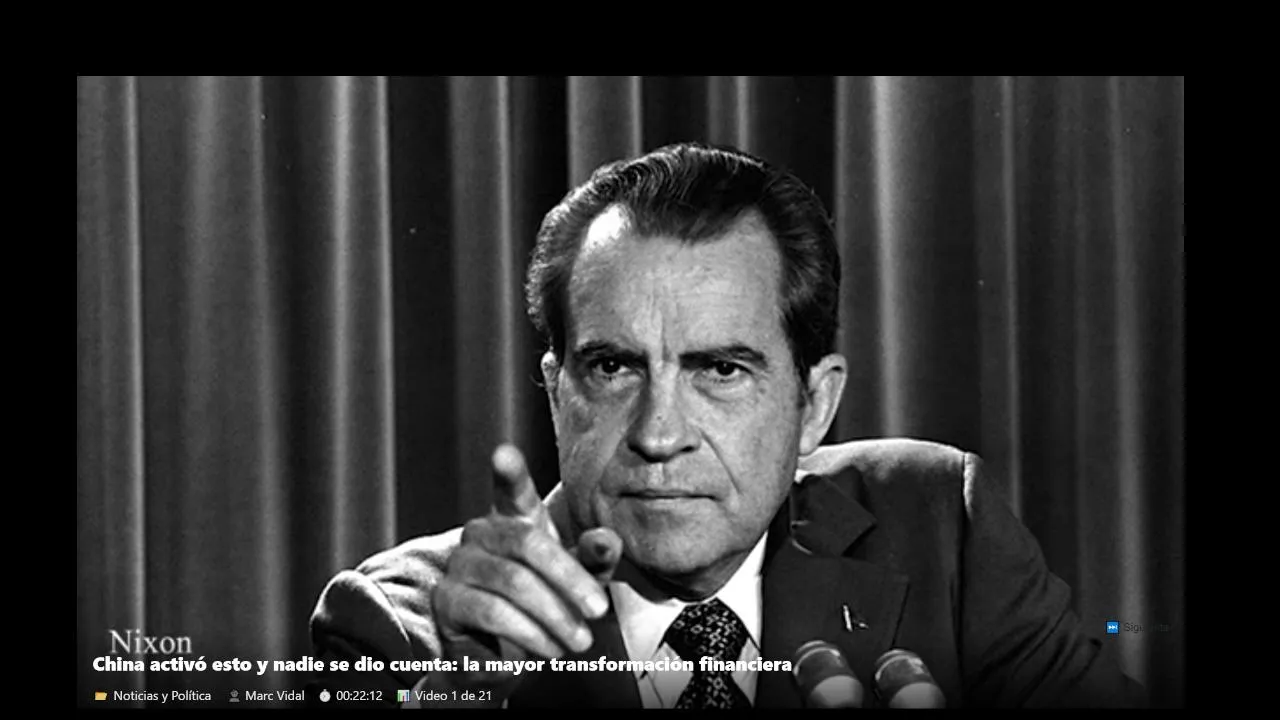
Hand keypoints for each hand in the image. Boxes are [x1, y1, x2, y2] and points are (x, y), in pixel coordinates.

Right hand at [430, 444, 622, 697]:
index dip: (509, 473)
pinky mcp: (446, 600)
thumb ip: (594, 559)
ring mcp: (460, 564)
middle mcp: (481, 533)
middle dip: (570, 579)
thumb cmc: (546, 605)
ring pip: (513, 583)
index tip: (503, 453)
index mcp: (514, 519)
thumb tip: (608, 539)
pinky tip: (547, 650)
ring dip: (554, 616)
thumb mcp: (578, 581)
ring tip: (578, 642)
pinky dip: (528, 634)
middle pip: (528, 544)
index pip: (512, 491)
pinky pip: (492, 613)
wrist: (506, 657)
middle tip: (599, 611)